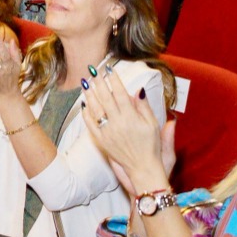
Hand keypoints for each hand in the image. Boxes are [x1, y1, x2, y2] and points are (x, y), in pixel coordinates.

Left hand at [82, 67, 168, 190]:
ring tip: (85, 83)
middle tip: (92, 70)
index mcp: (131, 118)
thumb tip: (138, 89)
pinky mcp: (102, 141)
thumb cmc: (151, 145)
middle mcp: (117, 124)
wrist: (142, 168)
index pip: (120, 94)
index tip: (109, 69)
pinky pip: (91, 125)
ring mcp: (108, 133)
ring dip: (89, 95)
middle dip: (98, 83)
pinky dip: (86, 113)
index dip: (114, 80)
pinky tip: (84, 104)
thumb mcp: (153, 124)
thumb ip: (144, 106)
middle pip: (105, 98)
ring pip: (95, 109)